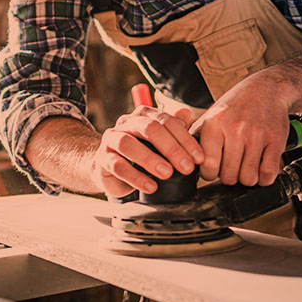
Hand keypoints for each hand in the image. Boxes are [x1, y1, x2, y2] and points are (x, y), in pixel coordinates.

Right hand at [90, 106, 204, 197]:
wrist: (111, 169)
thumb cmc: (141, 153)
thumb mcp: (161, 142)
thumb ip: (175, 128)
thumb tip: (187, 114)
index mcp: (143, 115)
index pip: (166, 120)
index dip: (185, 139)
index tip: (199, 158)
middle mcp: (126, 123)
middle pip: (148, 128)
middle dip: (171, 148)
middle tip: (186, 167)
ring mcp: (111, 139)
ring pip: (128, 144)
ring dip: (150, 159)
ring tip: (167, 174)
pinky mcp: (102, 158)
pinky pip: (117, 165)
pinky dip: (135, 177)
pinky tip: (151, 186)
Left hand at [189, 71, 295, 186]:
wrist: (266, 88)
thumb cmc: (236, 105)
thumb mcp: (211, 115)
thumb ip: (197, 137)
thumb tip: (183, 159)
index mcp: (215, 123)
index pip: (208, 165)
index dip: (209, 174)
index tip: (212, 171)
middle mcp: (235, 128)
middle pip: (229, 176)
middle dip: (229, 177)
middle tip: (231, 168)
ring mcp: (257, 135)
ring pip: (249, 178)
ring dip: (247, 178)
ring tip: (245, 167)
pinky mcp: (275, 140)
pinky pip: (268, 174)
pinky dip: (264, 178)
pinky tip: (260, 168)